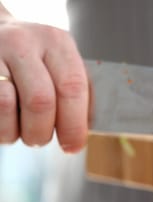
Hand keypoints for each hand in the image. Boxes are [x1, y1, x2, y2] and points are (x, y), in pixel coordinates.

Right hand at [0, 6, 88, 152]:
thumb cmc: (33, 60)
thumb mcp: (59, 65)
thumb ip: (75, 95)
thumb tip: (81, 134)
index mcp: (56, 42)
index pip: (72, 87)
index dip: (74, 124)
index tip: (73, 146)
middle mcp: (23, 42)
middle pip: (40, 100)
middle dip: (43, 132)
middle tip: (40, 141)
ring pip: (6, 105)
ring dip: (15, 131)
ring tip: (20, 130)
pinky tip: (4, 121)